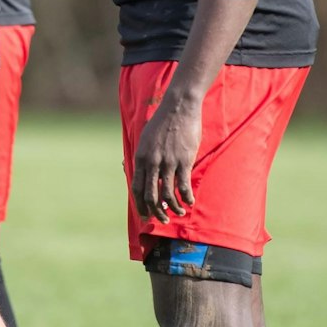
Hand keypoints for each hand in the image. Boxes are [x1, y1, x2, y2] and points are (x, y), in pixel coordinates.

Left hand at [131, 91, 202, 221]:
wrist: (178, 107)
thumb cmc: (162, 122)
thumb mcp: (145, 139)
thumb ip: (143, 157)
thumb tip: (137, 170)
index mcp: (141, 158)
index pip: (136, 188)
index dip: (140, 205)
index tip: (145, 215)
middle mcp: (152, 163)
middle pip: (151, 196)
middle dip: (156, 212)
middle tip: (163, 219)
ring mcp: (168, 163)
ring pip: (168, 195)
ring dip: (174, 208)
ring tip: (179, 212)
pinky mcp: (183, 161)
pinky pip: (183, 186)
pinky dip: (186, 198)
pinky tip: (190, 202)